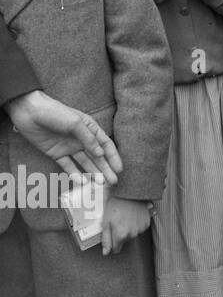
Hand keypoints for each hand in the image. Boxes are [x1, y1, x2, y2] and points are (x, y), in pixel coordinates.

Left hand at [5, 90, 121, 182]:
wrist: (29, 112)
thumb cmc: (56, 112)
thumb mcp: (76, 123)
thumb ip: (89, 139)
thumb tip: (101, 154)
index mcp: (90, 128)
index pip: (106, 144)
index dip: (113, 157)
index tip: (119, 169)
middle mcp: (81, 139)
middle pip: (97, 156)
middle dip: (105, 169)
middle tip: (112, 182)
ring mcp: (69, 147)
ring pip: (84, 163)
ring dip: (92, 173)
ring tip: (100, 184)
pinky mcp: (56, 154)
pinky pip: (67, 166)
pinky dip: (74, 174)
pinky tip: (82, 182)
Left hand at [101, 196, 151, 255]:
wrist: (131, 193)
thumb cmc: (116, 206)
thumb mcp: (106, 222)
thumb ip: (106, 239)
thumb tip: (106, 252)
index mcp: (121, 235)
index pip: (116, 249)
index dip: (112, 242)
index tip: (111, 234)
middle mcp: (132, 234)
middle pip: (124, 241)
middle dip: (120, 234)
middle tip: (117, 222)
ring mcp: (141, 229)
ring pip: (132, 234)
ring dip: (129, 229)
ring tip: (125, 217)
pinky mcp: (147, 223)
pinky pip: (140, 228)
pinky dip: (136, 224)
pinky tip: (132, 215)